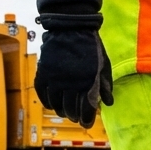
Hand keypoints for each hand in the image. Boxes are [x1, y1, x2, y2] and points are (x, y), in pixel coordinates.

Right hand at [34, 15, 112, 129]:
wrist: (71, 26)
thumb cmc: (91, 45)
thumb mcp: (104, 65)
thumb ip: (105, 85)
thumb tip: (108, 103)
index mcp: (88, 82)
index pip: (86, 109)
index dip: (86, 118)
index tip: (86, 122)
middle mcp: (71, 83)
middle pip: (70, 109)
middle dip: (74, 116)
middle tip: (76, 117)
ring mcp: (55, 78)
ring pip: (55, 104)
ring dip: (61, 110)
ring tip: (64, 112)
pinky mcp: (44, 72)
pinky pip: (42, 93)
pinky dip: (47, 101)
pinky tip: (51, 104)